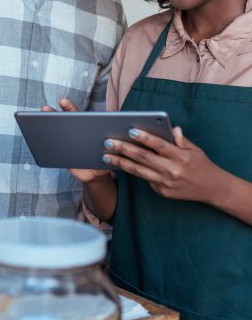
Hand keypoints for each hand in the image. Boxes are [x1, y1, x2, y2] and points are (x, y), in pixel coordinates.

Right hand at [41, 99, 111, 183]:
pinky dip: (44, 145)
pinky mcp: (60, 154)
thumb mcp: (109, 151)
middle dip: (52, 113)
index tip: (62, 101)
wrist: (96, 174)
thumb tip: (107, 141)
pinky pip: (51, 149)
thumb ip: (109, 145)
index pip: (76, 115)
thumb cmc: (104, 157)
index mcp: (84, 127)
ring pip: (54, 132)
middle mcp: (73, 132)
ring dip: (45, 126)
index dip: (68, 107)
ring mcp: (65, 142)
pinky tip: (38, 141)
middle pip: (62, 120)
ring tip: (39, 122)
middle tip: (44, 109)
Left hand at [102, 126, 222, 202]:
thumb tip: (171, 128)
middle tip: (108, 142)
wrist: (213, 189)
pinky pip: (145, 179)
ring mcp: (166, 183)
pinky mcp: (162, 192)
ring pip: (138, 171)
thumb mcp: (194, 149)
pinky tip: (118, 164)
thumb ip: (180, 139)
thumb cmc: (200, 164)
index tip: (130, 130)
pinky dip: (131, 171)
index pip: (159, 145)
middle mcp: (172, 170)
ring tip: (106, 155)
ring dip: (120, 162)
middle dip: (124, 149)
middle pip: (144, 158)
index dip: (145, 137)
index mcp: (181, 157)